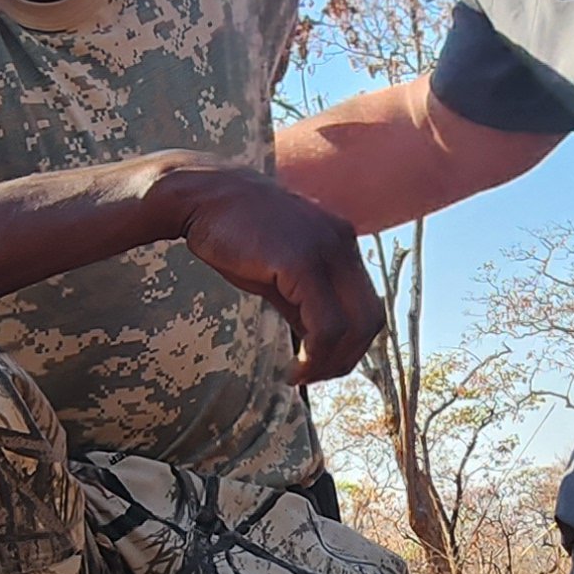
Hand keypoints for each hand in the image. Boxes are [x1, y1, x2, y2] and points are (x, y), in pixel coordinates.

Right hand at [159, 164, 384, 381]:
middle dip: (348, 359)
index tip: (322, 364)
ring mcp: (325, 250)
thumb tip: (317, 343)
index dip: (353, 344)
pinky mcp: (301, 262)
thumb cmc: (233, 231)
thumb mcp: (278, 269)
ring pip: (353, 326)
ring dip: (332, 362)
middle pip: (371, 319)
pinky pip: (326, 325)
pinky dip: (316, 355)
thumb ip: (304, 301)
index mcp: (341, 242)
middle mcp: (343, 243)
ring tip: (303, 376)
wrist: (201, 197)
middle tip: (315, 376)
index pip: (368, 304)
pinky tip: (295, 368)